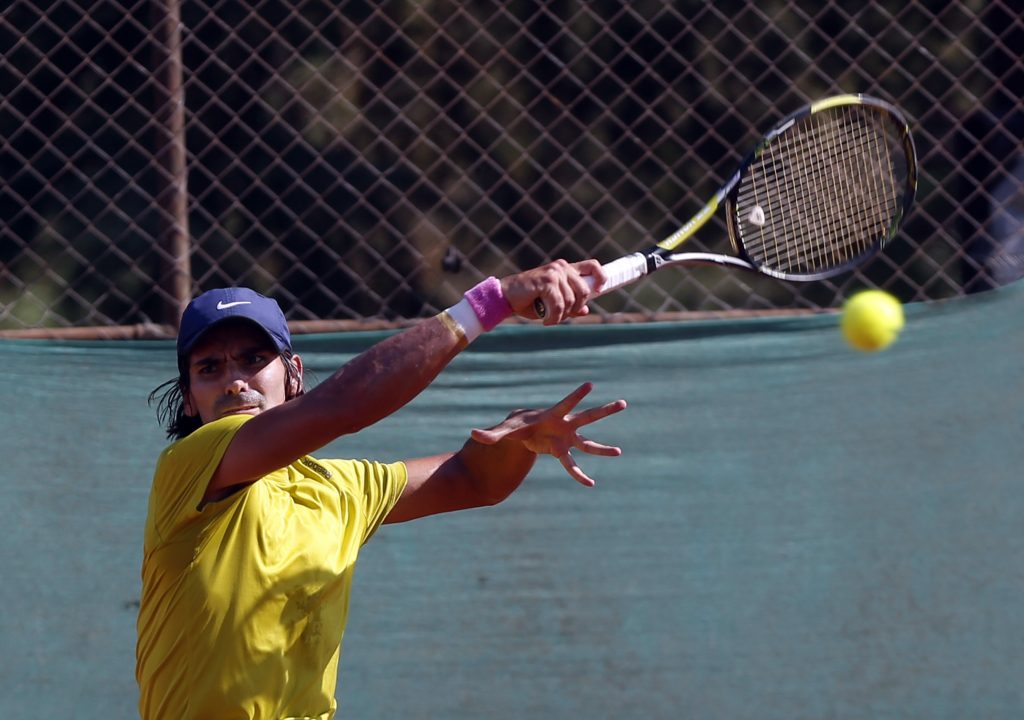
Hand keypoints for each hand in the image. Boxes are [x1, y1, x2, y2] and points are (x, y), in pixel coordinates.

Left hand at [470, 382, 626, 486]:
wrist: (522, 431)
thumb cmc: (515, 426)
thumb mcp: (503, 431)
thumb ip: (490, 434)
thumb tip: (472, 434)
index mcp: (552, 415)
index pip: (566, 403)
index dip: (577, 395)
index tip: (590, 384)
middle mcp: (564, 425)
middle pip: (588, 417)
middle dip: (604, 411)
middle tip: (623, 404)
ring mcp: (567, 438)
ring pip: (588, 443)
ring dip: (602, 448)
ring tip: (619, 453)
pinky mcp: (562, 451)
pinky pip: (573, 465)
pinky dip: (579, 475)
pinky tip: (590, 484)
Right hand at [500, 259, 605, 325]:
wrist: (506, 297)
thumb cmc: (529, 300)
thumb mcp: (553, 303)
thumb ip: (569, 304)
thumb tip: (584, 310)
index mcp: (565, 269)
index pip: (592, 265)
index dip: (601, 277)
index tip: (599, 290)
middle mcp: (561, 267)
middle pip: (584, 290)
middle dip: (576, 308)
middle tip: (562, 316)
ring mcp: (554, 272)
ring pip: (571, 300)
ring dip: (562, 316)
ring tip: (550, 319)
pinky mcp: (546, 281)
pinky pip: (559, 305)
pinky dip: (554, 317)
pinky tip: (546, 320)